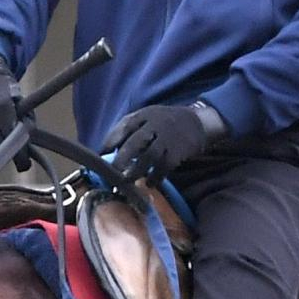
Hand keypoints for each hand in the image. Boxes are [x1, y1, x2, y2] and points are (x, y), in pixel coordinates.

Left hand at [102, 100, 227, 182]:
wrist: (196, 122)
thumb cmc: (165, 123)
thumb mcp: (147, 117)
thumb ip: (129, 129)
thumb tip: (108, 150)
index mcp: (144, 115)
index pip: (124, 126)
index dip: (111, 140)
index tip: (101, 154)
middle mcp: (155, 125)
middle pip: (135, 142)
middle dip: (122, 159)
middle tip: (112, 173)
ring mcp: (167, 138)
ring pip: (149, 156)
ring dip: (137, 170)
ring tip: (127, 181)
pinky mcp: (178, 151)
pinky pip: (164, 166)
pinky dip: (156, 177)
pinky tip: (150, 183)